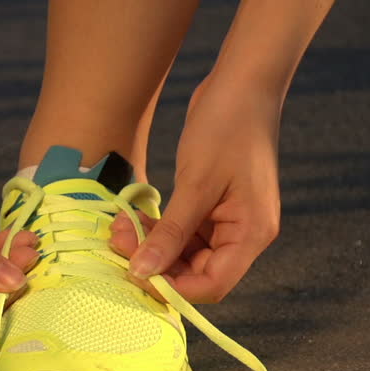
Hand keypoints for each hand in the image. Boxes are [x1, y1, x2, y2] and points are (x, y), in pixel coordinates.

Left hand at [110, 78, 281, 302]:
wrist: (240, 83)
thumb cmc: (225, 128)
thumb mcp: (195, 184)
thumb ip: (170, 233)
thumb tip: (142, 273)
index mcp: (251, 233)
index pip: (211, 285)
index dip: (172, 288)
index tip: (133, 274)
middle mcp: (242, 233)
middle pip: (195, 272)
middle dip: (154, 263)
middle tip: (118, 242)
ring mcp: (226, 220)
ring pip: (182, 253)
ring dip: (150, 245)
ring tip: (119, 227)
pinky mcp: (210, 206)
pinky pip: (180, 232)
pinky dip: (156, 229)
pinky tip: (131, 218)